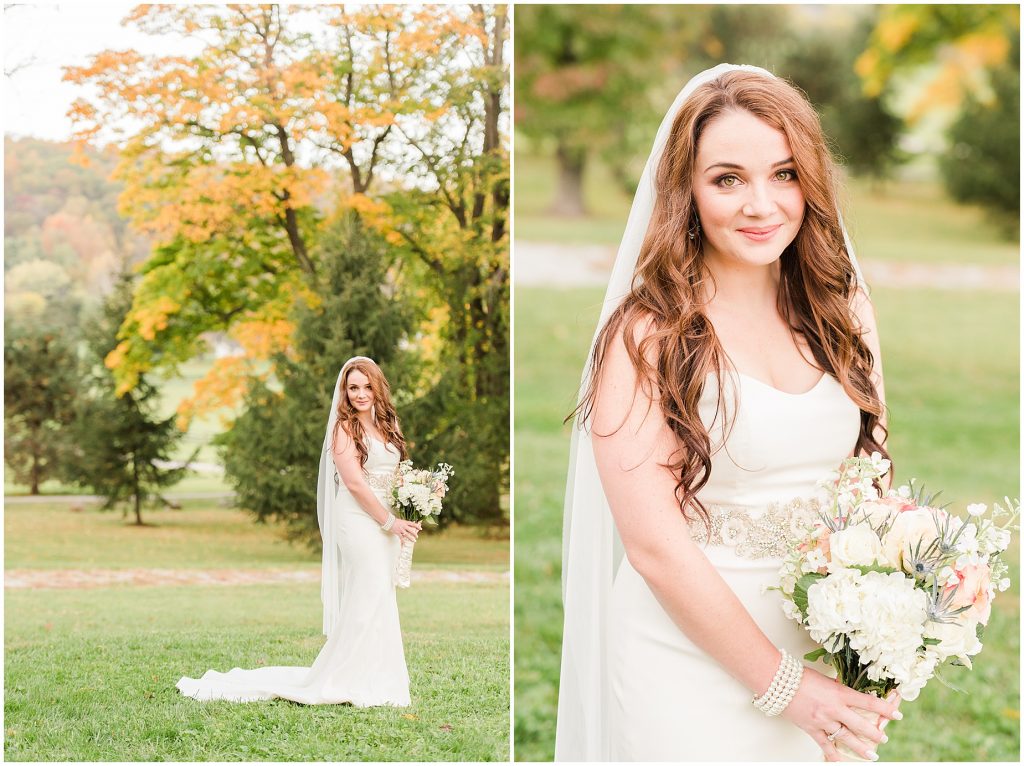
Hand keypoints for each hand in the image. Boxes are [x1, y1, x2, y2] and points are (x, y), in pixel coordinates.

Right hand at [390, 518, 420, 542]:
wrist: (389, 521)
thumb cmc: (395, 521)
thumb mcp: (402, 521)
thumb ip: (406, 523)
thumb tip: (410, 525)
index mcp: (405, 522)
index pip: (413, 524)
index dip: (417, 526)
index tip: (421, 528)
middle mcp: (404, 526)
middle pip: (411, 530)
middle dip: (414, 534)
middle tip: (417, 536)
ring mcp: (401, 529)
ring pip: (407, 535)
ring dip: (411, 538)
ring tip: (414, 541)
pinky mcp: (397, 532)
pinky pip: (401, 537)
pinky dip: (403, 541)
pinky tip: (405, 543)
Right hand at [781, 667, 901, 761]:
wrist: (776, 680)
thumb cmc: (799, 676)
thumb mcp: (825, 679)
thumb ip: (838, 689)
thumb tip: (850, 695)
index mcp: (839, 692)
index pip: (868, 703)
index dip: (885, 709)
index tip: (897, 714)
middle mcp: (834, 708)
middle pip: (861, 725)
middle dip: (875, 733)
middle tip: (883, 737)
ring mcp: (823, 720)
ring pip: (846, 738)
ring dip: (861, 748)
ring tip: (871, 755)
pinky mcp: (811, 728)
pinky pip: (825, 745)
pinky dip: (834, 756)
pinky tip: (841, 762)